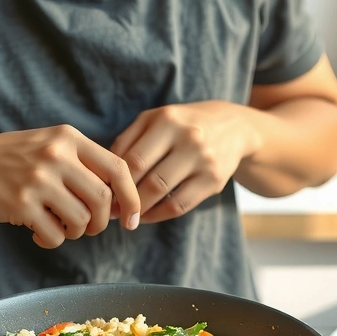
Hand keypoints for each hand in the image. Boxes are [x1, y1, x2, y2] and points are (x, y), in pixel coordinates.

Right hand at [0, 125, 139, 248]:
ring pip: (81, 221)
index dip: (132, 197)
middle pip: (103, 200)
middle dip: (102, 222)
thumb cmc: (12, 158)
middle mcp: (56, 155)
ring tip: (58, 226)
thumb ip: (83, 164)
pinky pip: (55, 235)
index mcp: (68, 138)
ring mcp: (38, 180)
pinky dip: (51, 241)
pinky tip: (38, 234)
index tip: (133, 218)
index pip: (118, 168)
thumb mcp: (50, 145)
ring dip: (75, 233)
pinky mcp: (21, 204)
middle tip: (90, 228)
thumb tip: (120, 200)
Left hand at [110, 101, 260, 223]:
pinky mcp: (215, 181)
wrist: (233, 127)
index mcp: (167, 120)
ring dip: (140, 209)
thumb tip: (103, 174)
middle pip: (147, 178)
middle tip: (112, 210)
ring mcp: (204, 160)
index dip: (114, 181)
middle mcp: (188, 138)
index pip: (132, 159)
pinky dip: (158, 215)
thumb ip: (127, 140)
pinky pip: (180, 206)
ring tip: (127, 214)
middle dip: (125, 198)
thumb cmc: (181, 124)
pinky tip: (147, 215)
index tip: (103, 193)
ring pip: (163, 194)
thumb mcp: (155, 120)